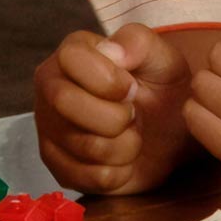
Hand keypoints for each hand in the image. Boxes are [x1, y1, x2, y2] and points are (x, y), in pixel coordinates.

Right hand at [35, 22, 195, 192]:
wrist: (171, 133)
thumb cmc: (163, 88)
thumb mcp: (163, 57)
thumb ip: (138, 43)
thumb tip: (111, 52)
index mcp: (72, 53)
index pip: (71, 60)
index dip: (109, 80)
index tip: (132, 88)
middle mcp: (50, 87)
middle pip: (66, 102)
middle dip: (116, 116)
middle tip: (134, 116)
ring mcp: (48, 129)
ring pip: (83, 146)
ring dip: (125, 146)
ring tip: (132, 135)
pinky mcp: (57, 166)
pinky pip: (87, 178)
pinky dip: (118, 173)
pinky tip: (122, 158)